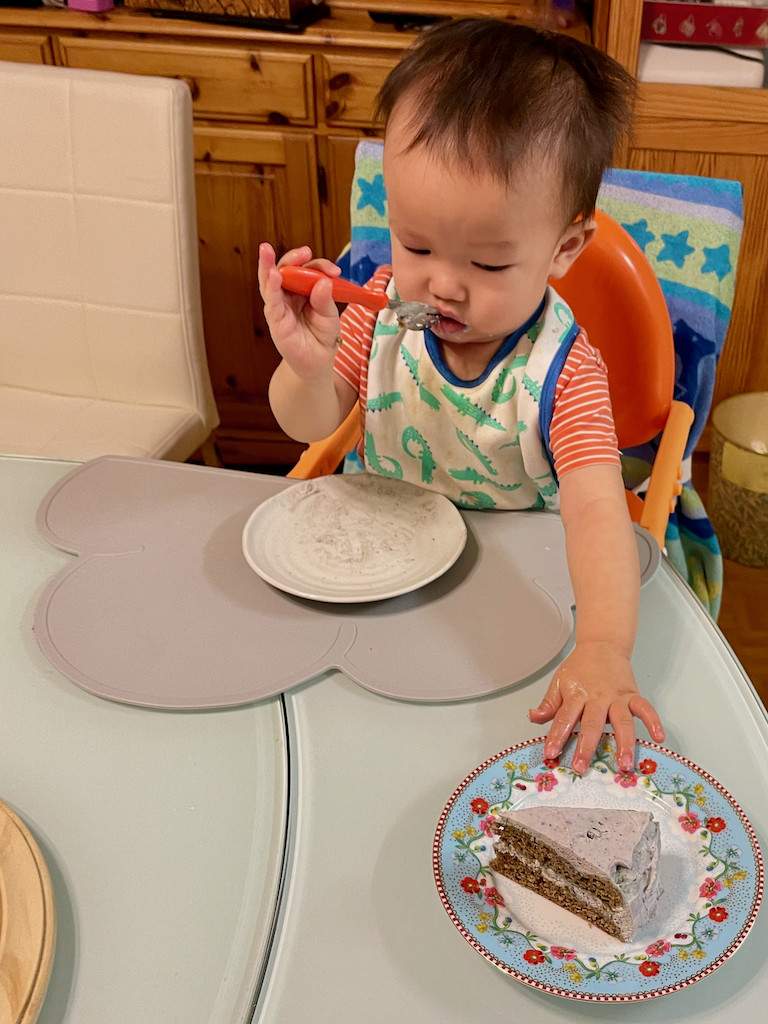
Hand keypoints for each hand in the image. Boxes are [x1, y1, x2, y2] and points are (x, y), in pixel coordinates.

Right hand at [258, 242, 342, 378]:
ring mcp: (280, 305)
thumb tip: (324, 281)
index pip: (307, 269)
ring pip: (270, 281)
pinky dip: (271, 288)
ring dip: (268, 265)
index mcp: (304, 289)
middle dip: (292, 258)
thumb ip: (325, 299)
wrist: (317, 362)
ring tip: (266, 251)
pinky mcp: (275, 320)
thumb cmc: (322, 336)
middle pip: (286, 269)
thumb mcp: (330, 315)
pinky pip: (271, 302)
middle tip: (303, 252)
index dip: (318, 266)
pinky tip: (273, 276)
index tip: (334, 271)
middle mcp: (289, 294)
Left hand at [528, 640, 664, 775]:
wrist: (602, 645)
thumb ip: (549, 703)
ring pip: (622, 721)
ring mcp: (617, 697)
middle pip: (592, 724)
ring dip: (624, 743)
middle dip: (586, 747)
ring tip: (624, 764)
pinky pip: (645, 709)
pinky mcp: (633, 695)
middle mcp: (597, 697)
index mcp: (576, 694)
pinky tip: (659, 737)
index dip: (557, 735)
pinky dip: (654, 721)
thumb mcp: (559, 682)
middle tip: (581, 767)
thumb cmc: (580, 667)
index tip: (551, 753)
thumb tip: (533, 717)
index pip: (564, 718)